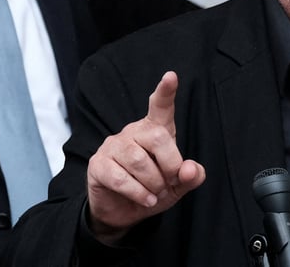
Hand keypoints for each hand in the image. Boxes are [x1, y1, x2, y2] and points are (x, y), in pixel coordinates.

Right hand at [86, 71, 205, 243]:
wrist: (123, 212)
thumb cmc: (152, 189)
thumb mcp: (177, 186)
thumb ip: (190, 176)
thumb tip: (190, 169)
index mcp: (154, 130)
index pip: (160, 106)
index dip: (166, 91)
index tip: (171, 76)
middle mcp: (133, 132)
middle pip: (157, 138)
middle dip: (170, 165)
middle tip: (171, 182)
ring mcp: (113, 146)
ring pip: (138, 160)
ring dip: (153, 183)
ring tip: (156, 194)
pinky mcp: (98, 165)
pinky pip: (120, 178)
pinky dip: (138, 193)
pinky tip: (145, 200)